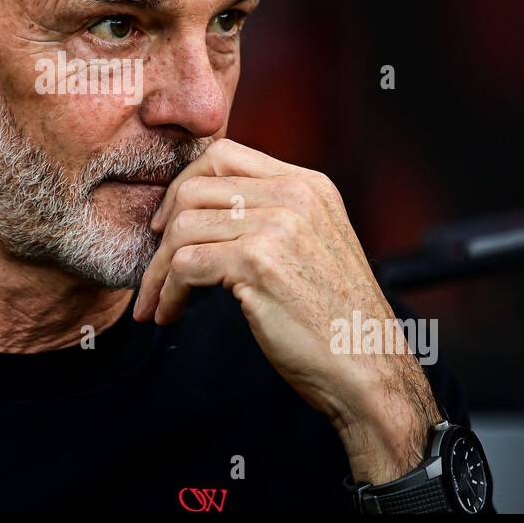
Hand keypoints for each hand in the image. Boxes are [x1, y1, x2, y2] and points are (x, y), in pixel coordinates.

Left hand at [133, 139, 442, 484]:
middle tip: (156, 269)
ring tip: (157, 301)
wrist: (368, 368)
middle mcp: (294, 195)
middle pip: (194, 189)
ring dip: (159, 270)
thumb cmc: (334, 318)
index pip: (224, 154)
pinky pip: (185, 265)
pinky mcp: (258, 264)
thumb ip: (272, 215)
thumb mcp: (313, 245)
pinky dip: (166, 292)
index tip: (167, 224)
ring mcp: (277, 226)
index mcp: (309, 185)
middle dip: (163, 233)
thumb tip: (204, 207)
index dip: (184, 186)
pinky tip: (169, 313)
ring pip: (182, 227)